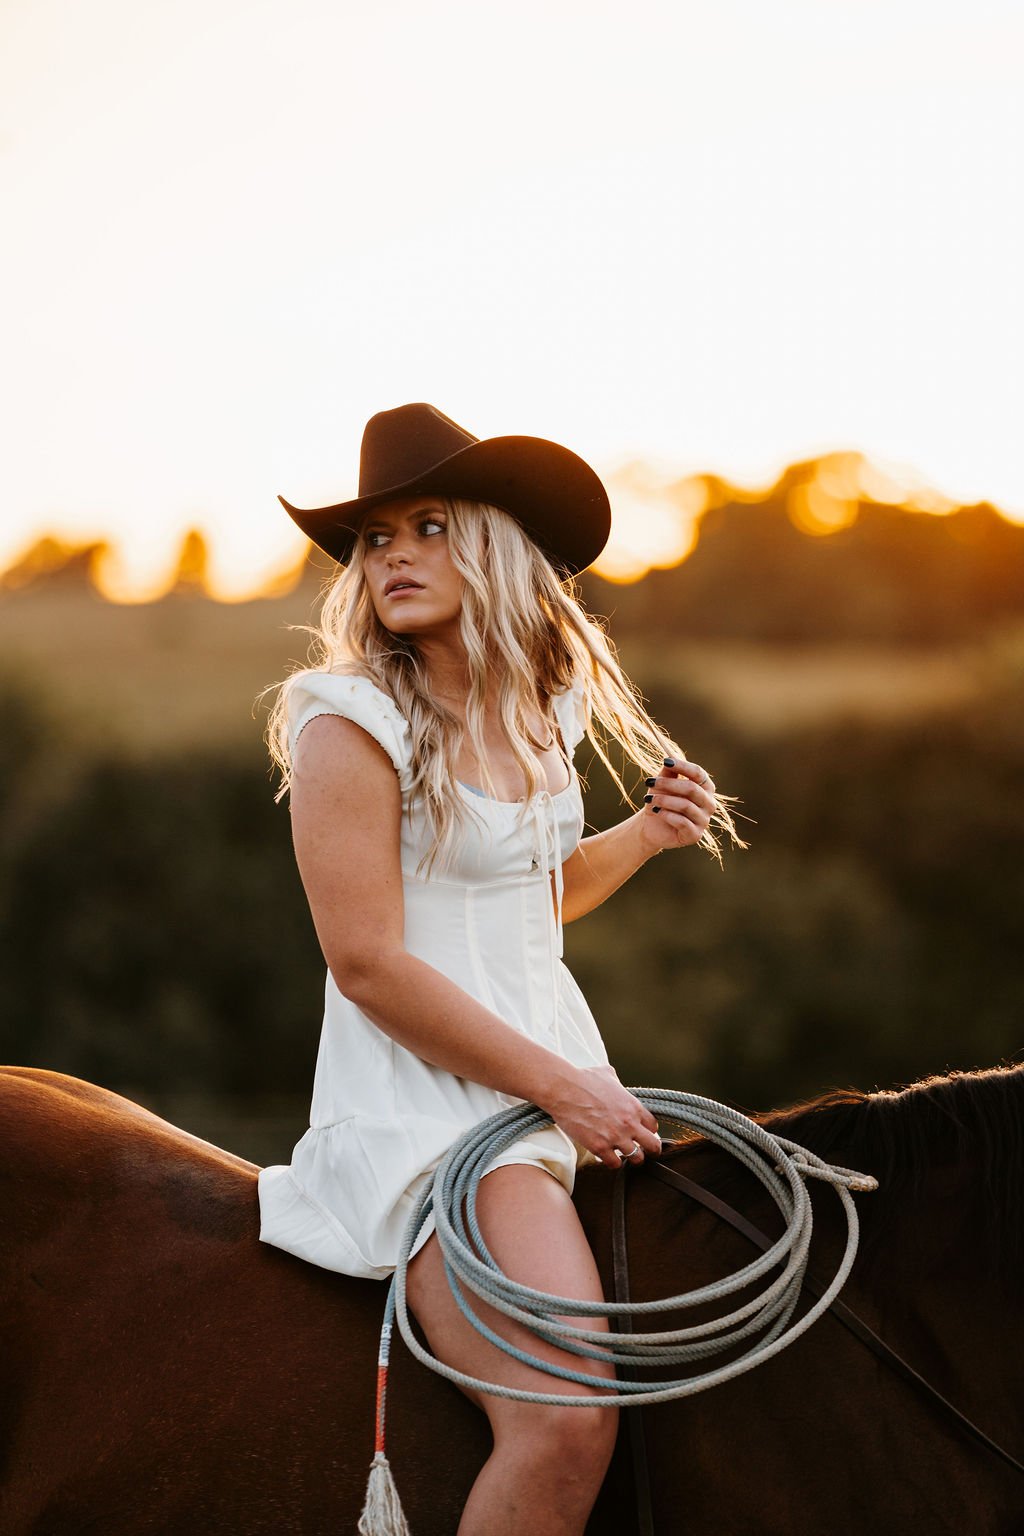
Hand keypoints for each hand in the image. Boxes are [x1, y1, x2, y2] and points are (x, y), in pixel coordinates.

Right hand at [537, 1064, 661, 1169]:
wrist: (563, 1089)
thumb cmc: (583, 1079)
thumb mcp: (607, 1075)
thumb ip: (617, 1083)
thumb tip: (616, 1083)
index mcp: (633, 1106)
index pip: (653, 1126)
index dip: (648, 1131)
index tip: (642, 1133)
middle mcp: (629, 1124)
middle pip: (653, 1146)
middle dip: (650, 1150)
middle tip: (643, 1150)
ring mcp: (615, 1137)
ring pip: (637, 1159)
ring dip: (631, 1157)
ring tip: (623, 1154)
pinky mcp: (599, 1147)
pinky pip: (615, 1164)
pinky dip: (612, 1162)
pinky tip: (607, 1155)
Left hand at [638, 757, 716, 852]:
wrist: (652, 825)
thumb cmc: (661, 800)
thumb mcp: (663, 784)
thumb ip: (669, 772)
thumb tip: (670, 758)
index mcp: (705, 788)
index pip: (698, 773)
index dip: (683, 766)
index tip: (665, 761)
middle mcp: (709, 804)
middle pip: (692, 789)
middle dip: (668, 784)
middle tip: (649, 781)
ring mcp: (704, 821)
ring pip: (685, 805)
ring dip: (664, 800)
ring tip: (648, 799)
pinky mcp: (695, 835)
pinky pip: (682, 822)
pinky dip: (666, 814)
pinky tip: (656, 811)